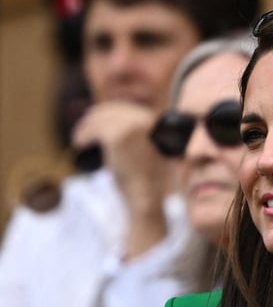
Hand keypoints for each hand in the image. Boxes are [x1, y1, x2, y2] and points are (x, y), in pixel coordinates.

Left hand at [72, 101, 172, 257]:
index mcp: (158, 124)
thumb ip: (135, 135)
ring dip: (86, 126)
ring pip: (102, 118)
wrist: (148, 197)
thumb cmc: (148, 182)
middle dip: (95, 117)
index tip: (94, 116)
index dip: (109, 112)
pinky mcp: (119, 136)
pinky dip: (84, 134)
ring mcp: (134, 127)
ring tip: (79, 139)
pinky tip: (80, 144)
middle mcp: (149, 121)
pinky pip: (95, 129)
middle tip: (82, 128)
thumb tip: (109, 120)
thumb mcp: (147, 152)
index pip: (129, 109)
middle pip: (115, 110)